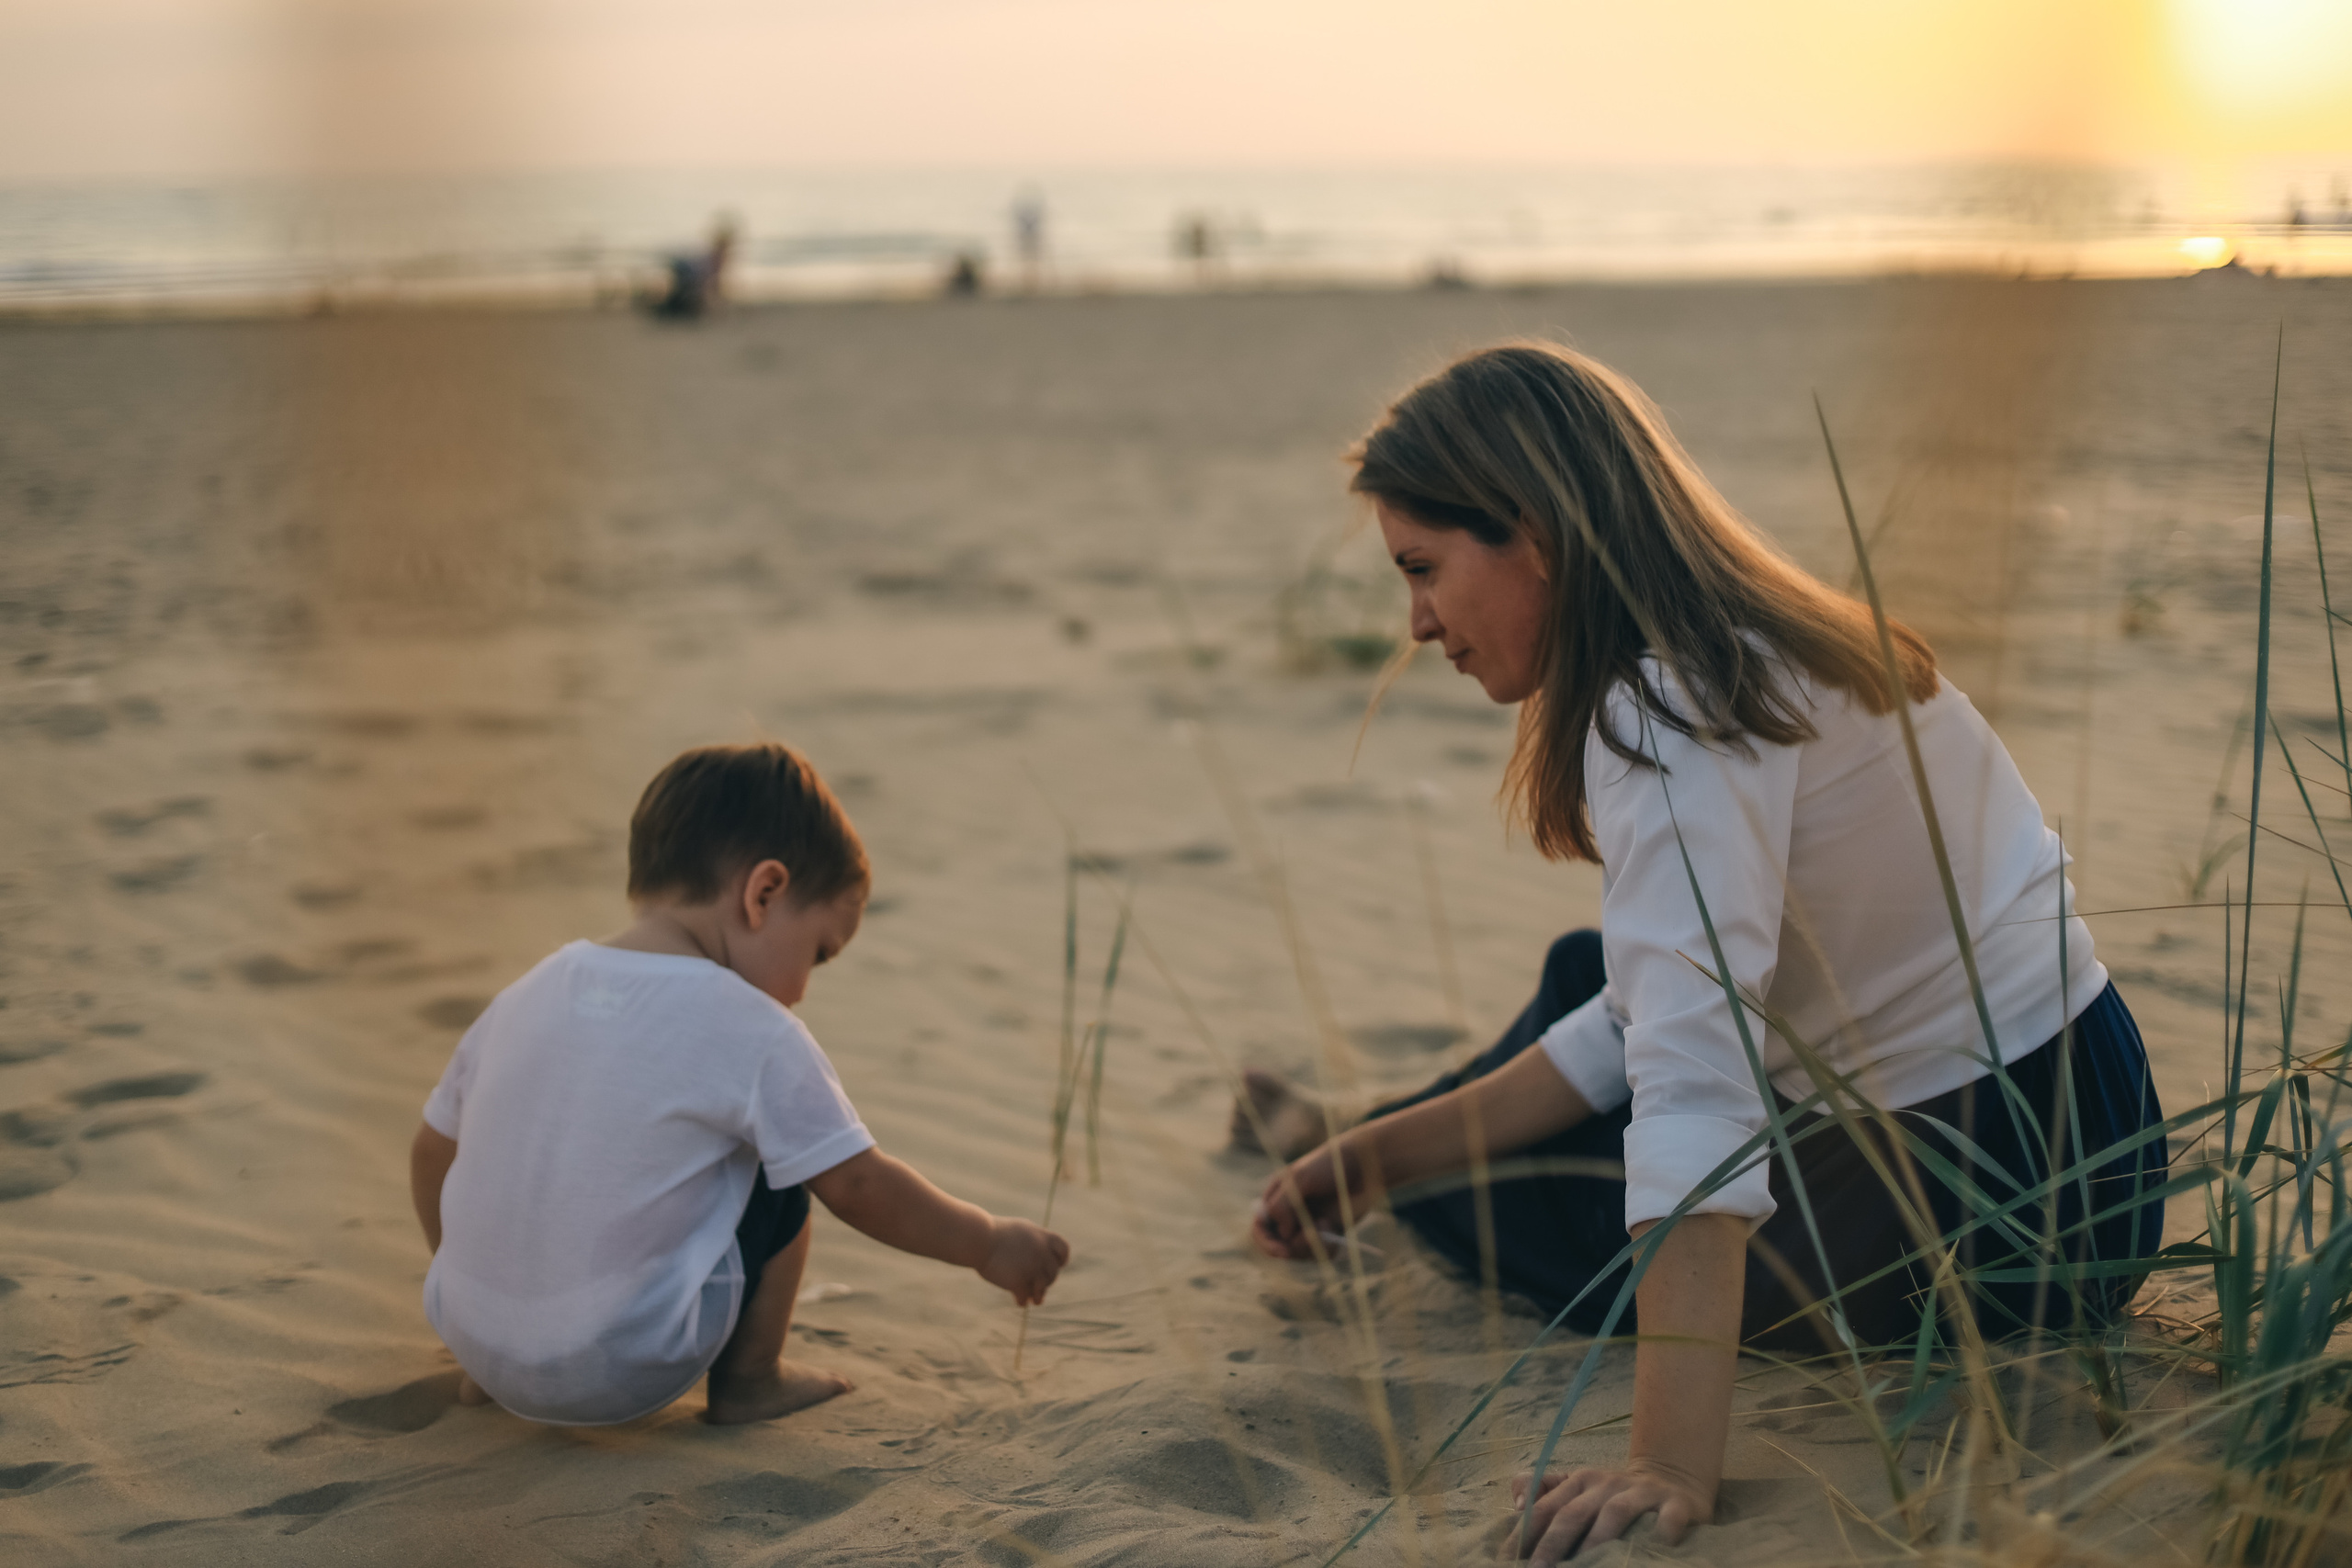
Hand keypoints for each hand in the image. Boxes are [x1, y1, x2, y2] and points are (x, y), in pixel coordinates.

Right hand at [979, 1218, 1069, 1305]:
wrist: (978, 1239)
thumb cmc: (995, 1234)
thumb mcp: (1020, 1231)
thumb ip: (1034, 1242)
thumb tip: (1045, 1259)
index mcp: (1042, 1236)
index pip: (1063, 1250)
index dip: (1061, 1260)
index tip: (1058, 1266)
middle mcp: (1041, 1252)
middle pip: (1052, 1272)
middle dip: (1046, 1280)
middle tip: (1039, 1286)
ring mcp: (1031, 1267)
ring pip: (1042, 1287)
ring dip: (1039, 1295)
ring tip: (1036, 1300)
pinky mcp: (1018, 1281)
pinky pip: (1025, 1296)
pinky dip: (1023, 1301)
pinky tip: (1020, 1302)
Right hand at [1248, 1140, 1361, 1259]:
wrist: (1362, 1166)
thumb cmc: (1327, 1166)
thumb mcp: (1299, 1179)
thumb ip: (1282, 1205)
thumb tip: (1283, 1234)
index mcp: (1275, 1200)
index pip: (1260, 1230)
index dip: (1266, 1243)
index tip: (1282, 1252)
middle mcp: (1289, 1216)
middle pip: (1279, 1247)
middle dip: (1294, 1246)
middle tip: (1311, 1236)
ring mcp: (1308, 1226)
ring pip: (1300, 1253)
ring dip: (1312, 1243)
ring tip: (1326, 1222)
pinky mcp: (1328, 1234)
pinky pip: (1321, 1254)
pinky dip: (1326, 1248)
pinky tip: (1335, 1230)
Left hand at [1505, 1463, 1711, 1563]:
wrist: (1673, 1477)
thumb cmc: (1614, 1494)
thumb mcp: (1577, 1487)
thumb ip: (1544, 1493)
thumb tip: (1517, 1507)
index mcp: (1578, 1481)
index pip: (1543, 1508)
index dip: (1523, 1535)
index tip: (1508, 1561)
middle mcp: (1606, 1483)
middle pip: (1572, 1513)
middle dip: (1552, 1545)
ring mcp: (1641, 1492)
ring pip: (1614, 1514)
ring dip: (1595, 1542)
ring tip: (1582, 1566)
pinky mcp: (1675, 1504)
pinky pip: (1667, 1519)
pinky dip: (1660, 1532)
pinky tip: (1651, 1549)